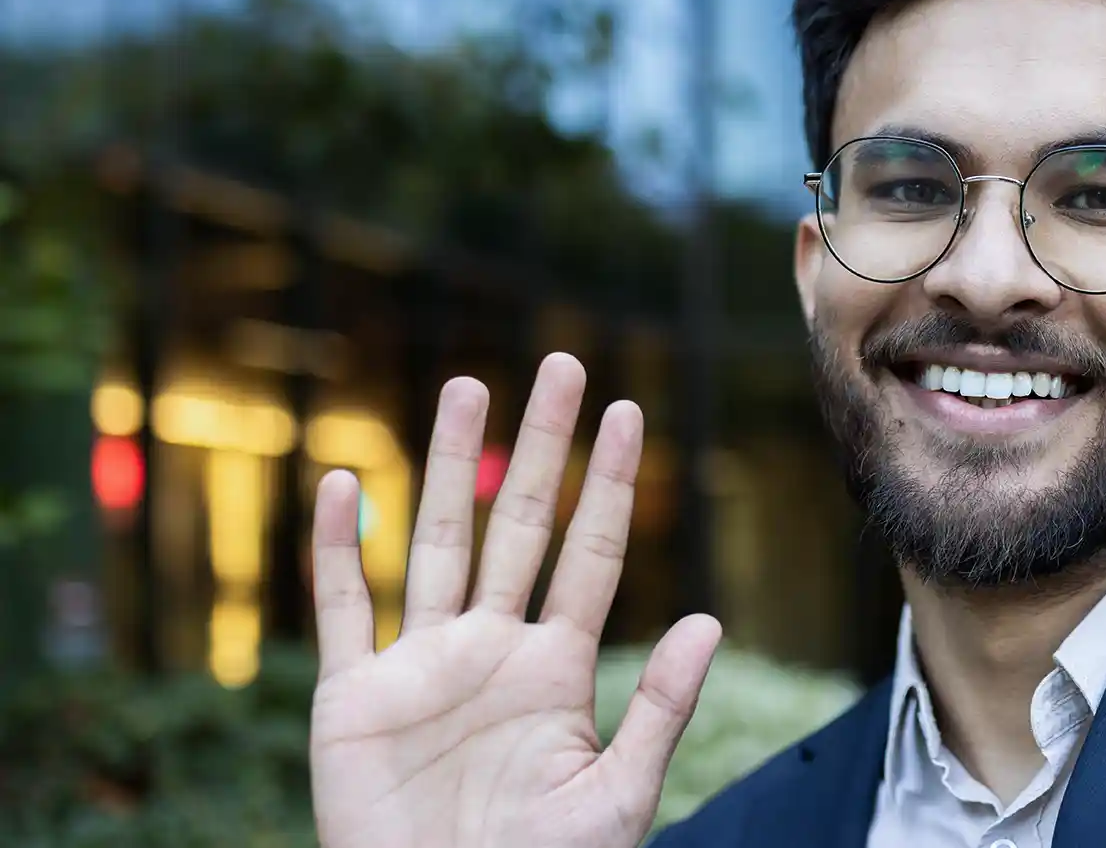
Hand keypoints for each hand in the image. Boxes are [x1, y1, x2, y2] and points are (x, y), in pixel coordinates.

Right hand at [308, 352, 721, 847]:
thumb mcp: (615, 795)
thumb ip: (660, 709)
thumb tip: (710, 620)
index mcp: (556, 669)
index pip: (589, 554)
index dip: (609, 485)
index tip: (631, 414)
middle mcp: (490, 649)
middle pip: (518, 524)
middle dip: (540, 445)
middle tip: (562, 365)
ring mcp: (421, 667)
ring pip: (436, 541)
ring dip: (449, 465)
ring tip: (467, 387)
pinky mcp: (354, 700)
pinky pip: (346, 609)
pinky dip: (339, 549)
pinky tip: (347, 484)